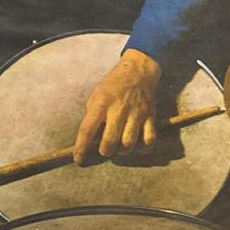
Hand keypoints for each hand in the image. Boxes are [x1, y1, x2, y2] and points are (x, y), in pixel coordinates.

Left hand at [73, 49, 161, 164]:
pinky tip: (138, 145)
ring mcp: (136, 113)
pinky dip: (143, 147)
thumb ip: (92, 115)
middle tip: (105, 150)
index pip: (87, 130)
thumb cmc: (113, 85)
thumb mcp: (96, 94)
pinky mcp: (150, 115)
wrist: (137, 70)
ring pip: (128, 143)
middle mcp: (119, 108)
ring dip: (122, 150)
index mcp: (101, 102)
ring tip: (120, 147)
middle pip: (109, 141)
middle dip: (105, 151)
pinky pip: (149, 139)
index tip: (79, 159)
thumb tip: (88, 139)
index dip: (81, 148)